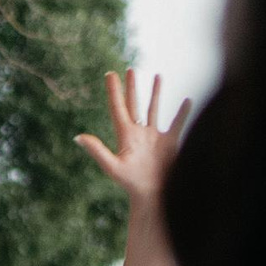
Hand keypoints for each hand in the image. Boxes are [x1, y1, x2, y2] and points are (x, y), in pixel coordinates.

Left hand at [75, 68, 191, 204]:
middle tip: (130, 69)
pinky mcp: (171, 143)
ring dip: (155, 93)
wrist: (155, 195)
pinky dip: (182, 112)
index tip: (110, 74)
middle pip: (135, 104)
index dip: (113, 91)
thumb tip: (78, 137)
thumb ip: (97, 151)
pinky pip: (177, 123)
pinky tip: (187, 100)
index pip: (118, 107)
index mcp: (125, 136)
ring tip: (157, 76)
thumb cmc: (132, 184)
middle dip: (132, 87)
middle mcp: (139, 134)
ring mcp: (155, 137)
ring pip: (155, 109)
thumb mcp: (113, 166)